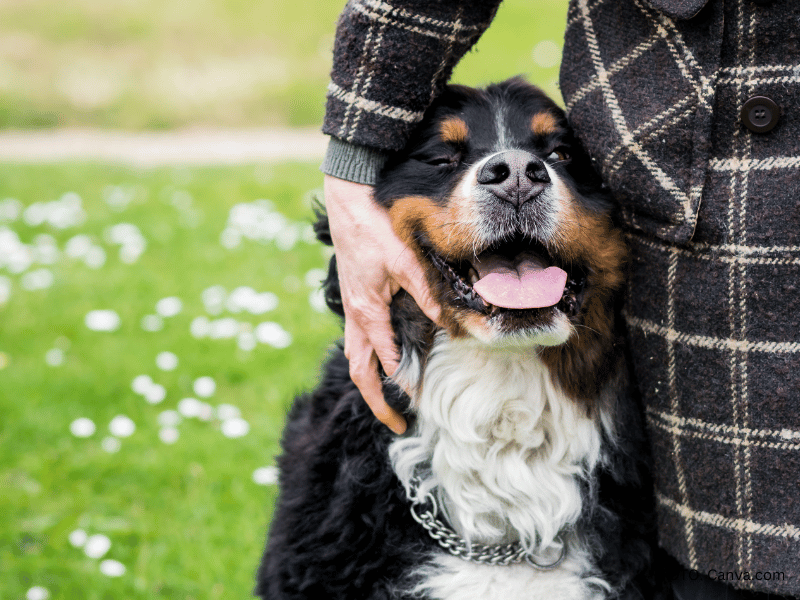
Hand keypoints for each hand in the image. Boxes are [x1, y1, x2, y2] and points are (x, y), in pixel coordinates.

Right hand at [324, 175, 441, 433]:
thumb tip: (451, 321)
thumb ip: (426, 293)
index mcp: (366, 312)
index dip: (400, 385)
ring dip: (369, 382)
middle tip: (397, 424)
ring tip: (386, 402)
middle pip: (360, 371)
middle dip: (376, 402)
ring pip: (355, 357)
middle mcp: (355, 316)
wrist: (347, 202)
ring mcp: (351, 309)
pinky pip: (356, 339)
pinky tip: (383, 359)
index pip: (383, 362)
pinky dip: (368, 358)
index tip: (419, 402)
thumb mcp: (405, 261)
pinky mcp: (354, 299)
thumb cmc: (374, 229)